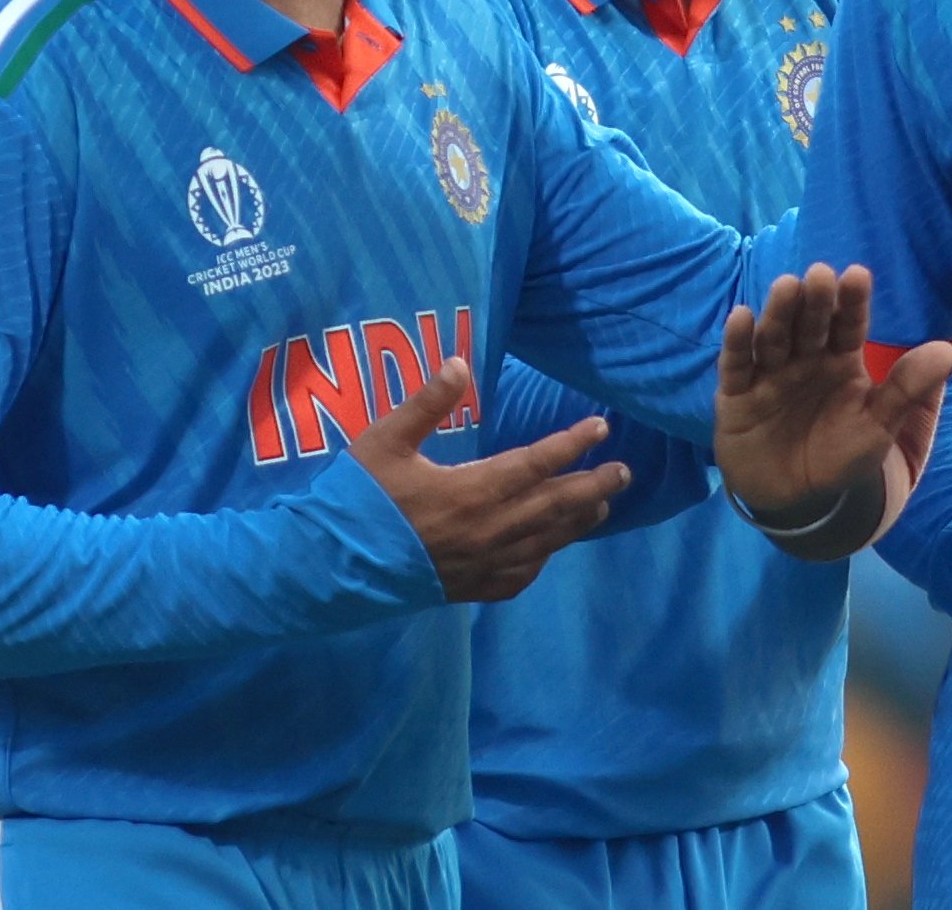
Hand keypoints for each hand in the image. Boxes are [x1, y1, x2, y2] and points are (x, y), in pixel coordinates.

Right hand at [348, 358, 630, 602]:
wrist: (327, 567)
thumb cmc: (355, 498)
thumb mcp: (384, 441)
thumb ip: (426, 403)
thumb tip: (459, 363)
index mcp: (470, 491)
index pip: (536, 463)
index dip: (572, 444)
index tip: (601, 427)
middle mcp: (486, 531)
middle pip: (555, 507)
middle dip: (594, 486)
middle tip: (624, 471)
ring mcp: (480, 565)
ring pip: (545, 543)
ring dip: (579, 522)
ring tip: (604, 504)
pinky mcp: (468, 589)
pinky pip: (519, 575)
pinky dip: (542, 558)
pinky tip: (550, 547)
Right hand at [714, 263, 951, 524]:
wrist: (797, 500)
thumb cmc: (841, 456)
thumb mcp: (879, 426)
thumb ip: (908, 389)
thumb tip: (949, 351)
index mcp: (840, 361)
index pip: (848, 325)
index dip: (851, 302)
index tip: (857, 276)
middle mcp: (804, 360)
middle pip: (809, 324)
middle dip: (814, 300)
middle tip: (819, 275)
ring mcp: (769, 375)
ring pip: (773, 338)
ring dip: (779, 313)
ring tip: (787, 287)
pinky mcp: (736, 395)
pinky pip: (735, 366)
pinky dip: (737, 342)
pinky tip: (741, 317)